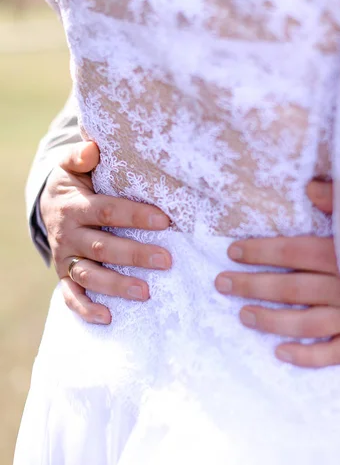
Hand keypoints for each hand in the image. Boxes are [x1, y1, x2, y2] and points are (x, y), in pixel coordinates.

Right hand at [40, 141, 171, 323]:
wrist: (48, 204)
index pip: (107, 211)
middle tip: (166, 260)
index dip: (134, 216)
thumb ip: (80, 155)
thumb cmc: (74, 182)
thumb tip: (94, 147)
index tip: (165, 221)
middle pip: (102, 247)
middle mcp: (69, 234)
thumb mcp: (71, 165)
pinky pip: (71, 295)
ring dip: (116, 285)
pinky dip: (85, 308)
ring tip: (146, 293)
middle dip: (133, 255)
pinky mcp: (64, 274)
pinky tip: (107, 318)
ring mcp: (66, 257)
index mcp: (75, 206)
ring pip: (89, 274)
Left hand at [215, 180, 339, 367]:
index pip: (291, 250)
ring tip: (243, 315)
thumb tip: (309, 188)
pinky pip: (337, 353)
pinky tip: (283, 354)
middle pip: (290, 286)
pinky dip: (309, 356)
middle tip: (222, 283)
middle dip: (252, 284)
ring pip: (306, 321)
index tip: (233, 251)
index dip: (260, 251)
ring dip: (271, 320)